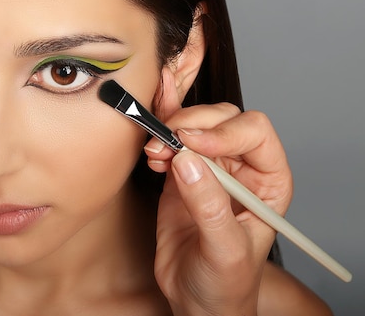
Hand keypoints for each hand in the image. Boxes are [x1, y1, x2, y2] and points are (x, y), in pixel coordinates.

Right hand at [145, 68, 292, 315]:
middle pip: (221, 120)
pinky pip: (169, 142)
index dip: (223, 131)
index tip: (191, 143)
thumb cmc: (226, 282)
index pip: (254, 133)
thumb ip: (209, 206)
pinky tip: (150, 152)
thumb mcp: (226, 250)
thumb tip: (186, 161)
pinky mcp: (180, 175)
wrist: (197, 300)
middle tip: (166, 142)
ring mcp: (209, 168)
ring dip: (169, 129)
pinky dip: (157, 137)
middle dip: (191, 124)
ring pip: (192, 125)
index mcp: (268, 179)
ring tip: (153, 152)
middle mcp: (241, 167)